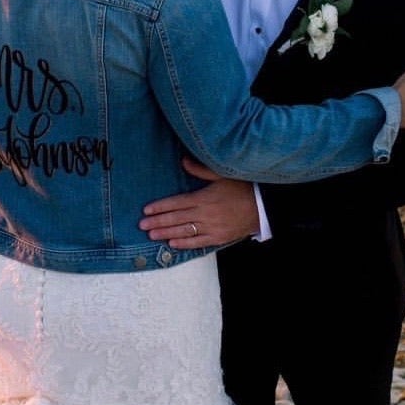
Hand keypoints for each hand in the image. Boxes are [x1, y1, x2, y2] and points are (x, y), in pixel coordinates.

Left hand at [140, 157, 259, 248]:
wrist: (263, 207)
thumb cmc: (243, 188)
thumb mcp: (223, 175)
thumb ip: (201, 170)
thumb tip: (183, 161)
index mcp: (205, 198)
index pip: (177, 203)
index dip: (161, 207)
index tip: (147, 209)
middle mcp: (206, 214)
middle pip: (177, 218)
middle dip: (158, 221)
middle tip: (142, 225)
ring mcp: (212, 228)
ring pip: (185, 231)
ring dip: (166, 233)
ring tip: (151, 235)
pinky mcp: (219, 238)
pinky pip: (198, 242)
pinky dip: (185, 243)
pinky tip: (172, 243)